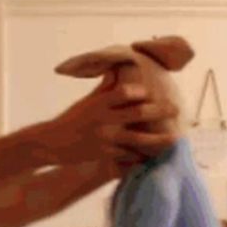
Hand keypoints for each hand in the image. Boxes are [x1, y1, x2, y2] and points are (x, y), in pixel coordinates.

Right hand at [45, 82, 179, 165]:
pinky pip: (128, 156)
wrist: (50, 143)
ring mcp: (105, 138)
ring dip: (158, 140)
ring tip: (173, 140)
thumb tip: (116, 69)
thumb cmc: (70, 120)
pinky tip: (152, 157)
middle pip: (138, 112)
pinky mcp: (104, 154)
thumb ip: (104, 87)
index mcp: (99, 102)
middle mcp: (104, 119)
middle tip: (176, 109)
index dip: (140, 91)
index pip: (124, 92)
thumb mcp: (86, 102)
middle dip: (161, 111)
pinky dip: (141, 157)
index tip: (152, 92)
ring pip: (138, 138)